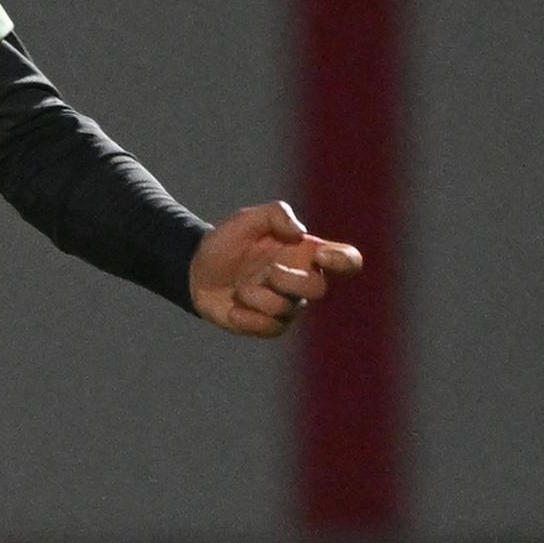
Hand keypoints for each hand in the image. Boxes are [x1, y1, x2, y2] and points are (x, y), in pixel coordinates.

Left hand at [190, 200, 362, 336]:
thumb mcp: (249, 218)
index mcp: (306, 254)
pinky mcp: (268, 326)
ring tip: (239, 289)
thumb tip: (300, 234)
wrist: (196, 269)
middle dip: (290, 281)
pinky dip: (247, 317)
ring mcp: (287, 306)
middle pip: (318, 289)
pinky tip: (234, 308)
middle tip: (268, 272)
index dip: (344, 260)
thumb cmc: (228, 242)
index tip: (320, 254)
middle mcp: (302, 281)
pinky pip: (269, 328)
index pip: (347, 261)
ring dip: (257, 296)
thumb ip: (277, 214)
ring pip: (286, 309)